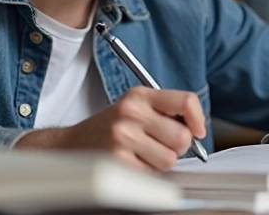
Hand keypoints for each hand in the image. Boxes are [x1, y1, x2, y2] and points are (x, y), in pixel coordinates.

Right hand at [14, 86, 206, 171]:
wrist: (70, 144)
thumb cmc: (109, 128)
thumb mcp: (134, 106)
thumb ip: (165, 111)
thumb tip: (197, 130)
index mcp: (139, 95)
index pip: (185, 100)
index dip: (198, 118)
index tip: (197, 130)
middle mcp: (131, 112)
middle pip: (182, 136)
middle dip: (177, 146)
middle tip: (161, 145)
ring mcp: (123, 136)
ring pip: (169, 159)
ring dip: (161, 162)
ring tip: (144, 155)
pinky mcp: (117, 160)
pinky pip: (152, 174)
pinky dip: (147, 174)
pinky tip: (133, 163)